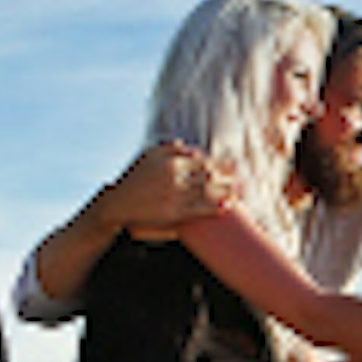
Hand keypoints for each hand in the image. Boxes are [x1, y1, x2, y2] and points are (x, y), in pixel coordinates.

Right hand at [105, 142, 230, 232]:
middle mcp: (174, 176)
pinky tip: (228, 207)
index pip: (203, 161)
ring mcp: (175, 194)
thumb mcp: (148, 157)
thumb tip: (192, 148)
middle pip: (209, 174)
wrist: (117, 204)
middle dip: (229, 177)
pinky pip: (200, 209)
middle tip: (244, 179)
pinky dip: (216, 207)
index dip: (221, 164)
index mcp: (170, 161)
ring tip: (241, 193)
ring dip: (228, 191)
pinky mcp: (174, 212)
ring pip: (208, 191)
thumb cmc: (134, 180)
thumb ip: (169, 149)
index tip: (235, 165)